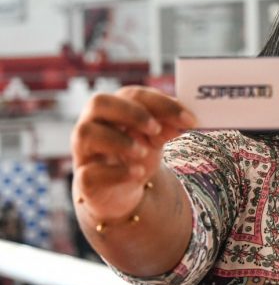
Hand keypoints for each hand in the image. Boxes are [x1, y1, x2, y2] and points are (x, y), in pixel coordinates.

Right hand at [71, 86, 196, 222]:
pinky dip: (117, 172)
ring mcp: (83, 151)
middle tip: (156, 129)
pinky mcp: (84, 180)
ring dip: (120, 141)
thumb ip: (170, 125)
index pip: (133, 94)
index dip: (162, 104)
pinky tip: (138, 173)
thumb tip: (187, 121)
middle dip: (132, 113)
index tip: (189, 119)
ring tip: (143, 152)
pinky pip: (89, 173)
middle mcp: (92, 123)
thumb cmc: (138, 153)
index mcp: (114, 107)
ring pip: (87, 133)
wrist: (124, 189)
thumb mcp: (157, 136)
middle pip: (99, 102)